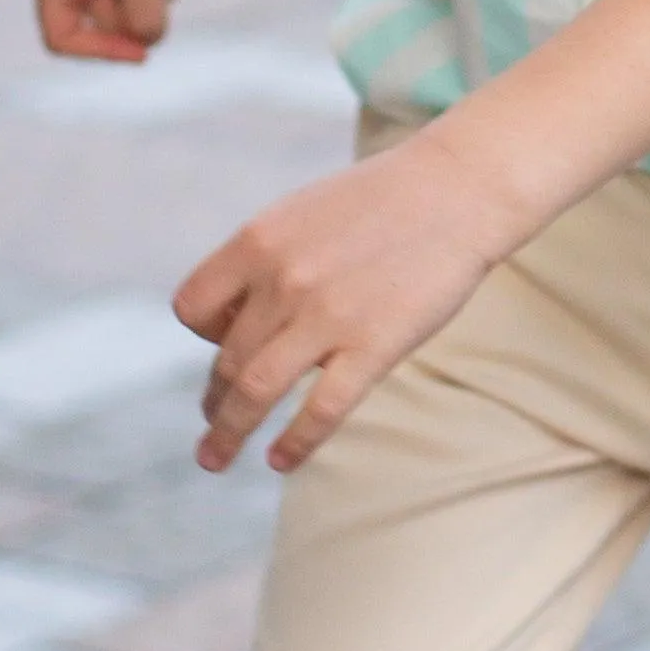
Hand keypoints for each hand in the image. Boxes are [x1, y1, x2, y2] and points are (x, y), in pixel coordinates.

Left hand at [174, 140, 504, 472]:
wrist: (457, 190)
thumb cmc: (380, 200)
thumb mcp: (302, 212)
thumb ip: (264, 259)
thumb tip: (234, 317)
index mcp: (259, 240)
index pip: (192, 307)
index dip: (204, 334)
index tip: (223, 344)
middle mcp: (283, 280)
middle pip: (225, 359)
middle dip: (214, 400)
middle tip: (212, 422)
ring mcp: (327, 316)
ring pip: (255, 393)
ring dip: (228, 433)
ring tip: (214, 459)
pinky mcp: (373, 346)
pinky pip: (319, 411)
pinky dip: (293, 444)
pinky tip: (279, 461)